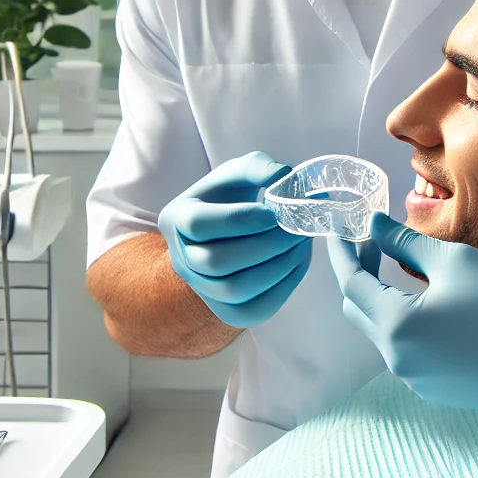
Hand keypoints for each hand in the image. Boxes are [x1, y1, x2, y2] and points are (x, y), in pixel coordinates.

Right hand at [159, 152, 311, 327]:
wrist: (226, 232)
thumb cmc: (230, 198)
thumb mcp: (238, 173)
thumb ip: (259, 167)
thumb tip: (285, 177)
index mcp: (176, 218)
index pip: (198, 224)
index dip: (237, 220)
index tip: (272, 213)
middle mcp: (181, 258)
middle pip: (217, 262)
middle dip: (265, 246)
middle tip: (296, 230)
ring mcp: (201, 288)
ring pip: (234, 290)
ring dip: (277, 268)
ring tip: (300, 245)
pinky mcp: (225, 310)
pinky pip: (253, 310)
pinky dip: (282, 289)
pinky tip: (296, 264)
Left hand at [327, 213, 477, 413]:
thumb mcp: (455, 261)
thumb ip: (405, 243)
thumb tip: (373, 226)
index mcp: (397, 328)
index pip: (351, 286)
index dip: (342, 254)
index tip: (340, 231)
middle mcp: (399, 362)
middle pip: (361, 313)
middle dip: (360, 276)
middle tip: (374, 243)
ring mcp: (418, 382)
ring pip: (385, 334)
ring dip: (386, 301)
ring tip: (405, 270)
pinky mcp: (438, 392)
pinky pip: (410, 353)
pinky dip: (408, 325)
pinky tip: (432, 306)